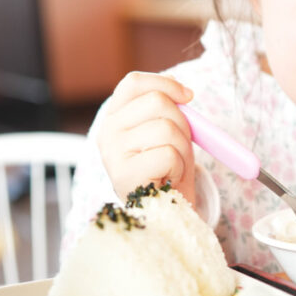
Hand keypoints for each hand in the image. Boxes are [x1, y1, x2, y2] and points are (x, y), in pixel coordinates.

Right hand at [97, 72, 195, 204]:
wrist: (164, 212)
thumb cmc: (167, 169)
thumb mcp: (168, 133)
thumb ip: (169, 111)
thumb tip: (186, 94)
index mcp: (115, 117)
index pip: (134, 83)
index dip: (164, 83)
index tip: (188, 96)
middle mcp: (107, 131)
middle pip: (157, 101)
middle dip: (182, 122)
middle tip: (180, 147)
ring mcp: (112, 152)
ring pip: (167, 127)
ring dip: (183, 149)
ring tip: (173, 166)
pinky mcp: (123, 174)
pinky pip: (168, 154)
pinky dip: (178, 167)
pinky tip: (168, 179)